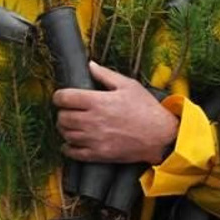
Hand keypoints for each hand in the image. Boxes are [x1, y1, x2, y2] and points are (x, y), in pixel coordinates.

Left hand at [53, 62, 179, 164]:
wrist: (161, 136)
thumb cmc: (146, 108)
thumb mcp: (128, 85)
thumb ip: (105, 75)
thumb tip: (90, 65)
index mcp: (97, 101)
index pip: (65, 98)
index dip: (59, 96)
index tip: (61, 97)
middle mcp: (92, 121)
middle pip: (62, 117)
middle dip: (62, 112)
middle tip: (68, 110)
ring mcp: (94, 139)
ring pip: (66, 134)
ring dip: (65, 129)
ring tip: (71, 125)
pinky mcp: (98, 155)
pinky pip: (73, 153)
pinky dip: (68, 148)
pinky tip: (71, 142)